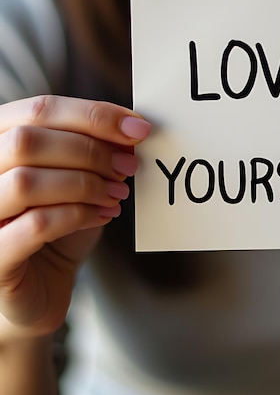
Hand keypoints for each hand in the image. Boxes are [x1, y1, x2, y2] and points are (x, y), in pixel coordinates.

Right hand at [0, 96, 150, 337]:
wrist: (41, 285)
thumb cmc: (58, 224)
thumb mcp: (78, 177)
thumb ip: (95, 148)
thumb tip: (132, 128)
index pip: (39, 109)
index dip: (93, 114)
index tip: (139, 128)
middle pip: (27, 140)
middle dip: (91, 151)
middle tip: (128, 167)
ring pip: (26, 182)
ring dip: (86, 184)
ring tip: (118, 193)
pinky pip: (36, 225)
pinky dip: (79, 215)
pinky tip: (104, 215)